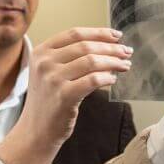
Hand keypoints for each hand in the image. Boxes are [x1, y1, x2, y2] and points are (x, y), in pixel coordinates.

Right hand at [0, 27, 131, 163]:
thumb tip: (106, 45)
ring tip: (125, 65)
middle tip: (126, 52)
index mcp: (41, 52)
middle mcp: (45, 62)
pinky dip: (107, 77)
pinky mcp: (64, 96)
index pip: (74, 33)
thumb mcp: (50, 72)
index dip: (99, 33)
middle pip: (85, 46)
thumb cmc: (48, 101)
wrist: (36, 131)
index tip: (116, 36)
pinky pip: (93, 80)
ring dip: (113, 61)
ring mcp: (53, 79)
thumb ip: (69, 57)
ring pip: (92, 61)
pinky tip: (113, 79)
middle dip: (111, 47)